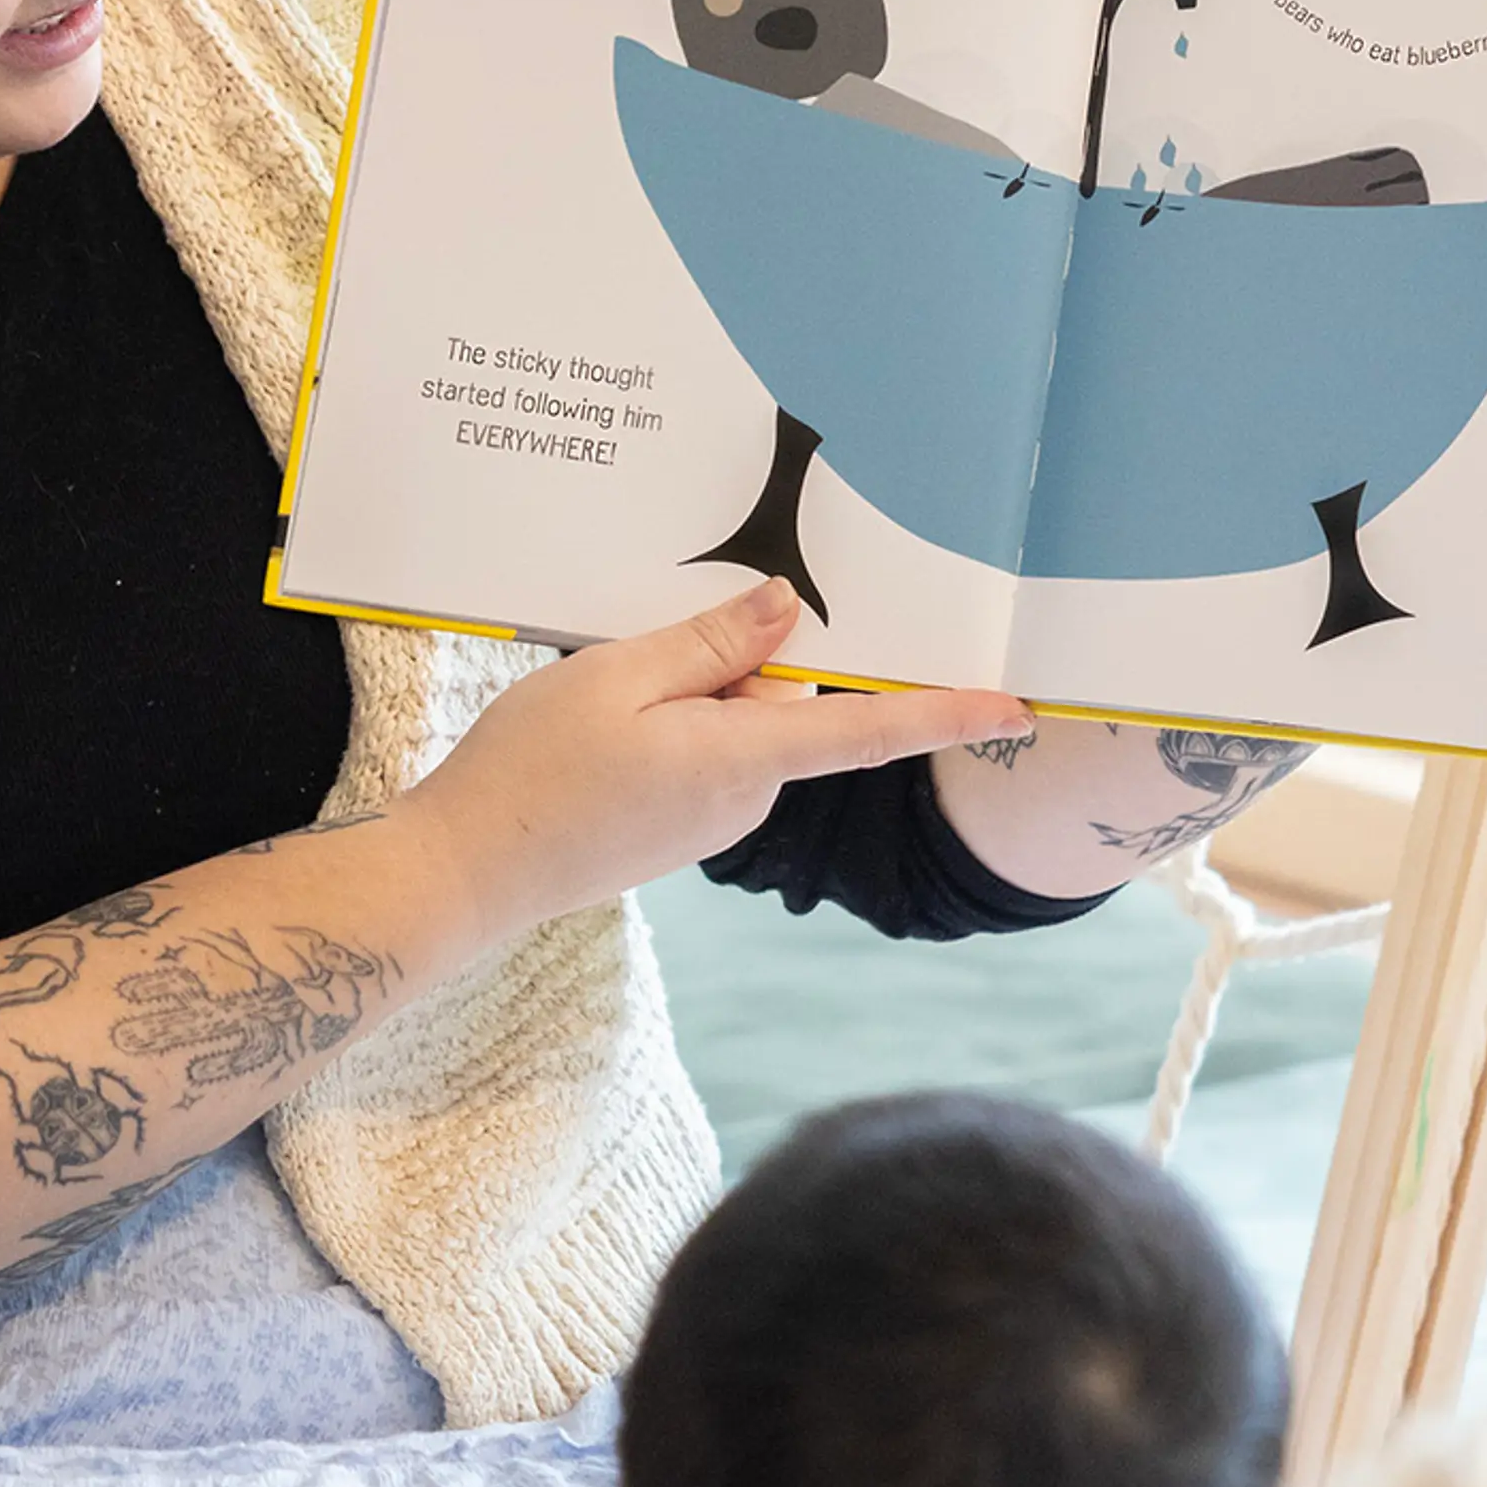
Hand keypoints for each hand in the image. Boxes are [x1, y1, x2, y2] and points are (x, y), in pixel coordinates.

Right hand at [403, 583, 992, 953]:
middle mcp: (748, 797)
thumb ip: (712, 643)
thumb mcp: (617, 678)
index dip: (946, 712)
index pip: (868, 730)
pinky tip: (599, 727)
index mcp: (744, 758)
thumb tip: (789, 613)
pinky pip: (703, 748)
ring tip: (600, 694)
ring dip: (686, 688)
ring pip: (736, 719)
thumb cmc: (533, 773)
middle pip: (781, 697)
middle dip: (732, 655)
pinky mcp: (682, 825)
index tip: (1019, 706)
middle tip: (641, 643)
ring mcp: (715, 818)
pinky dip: (666, 720)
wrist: (467, 873)